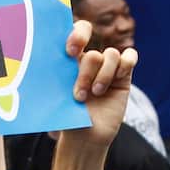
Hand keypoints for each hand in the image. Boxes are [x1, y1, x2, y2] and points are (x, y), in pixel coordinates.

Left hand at [66, 20, 137, 149]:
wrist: (85, 137)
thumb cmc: (67, 116)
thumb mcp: (55, 95)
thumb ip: (55, 75)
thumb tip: (40, 58)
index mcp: (71, 59)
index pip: (78, 32)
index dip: (78, 36)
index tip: (71, 52)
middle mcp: (90, 61)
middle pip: (94, 53)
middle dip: (86, 74)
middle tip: (79, 95)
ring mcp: (107, 68)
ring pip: (111, 55)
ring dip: (103, 77)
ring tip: (95, 94)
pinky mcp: (123, 76)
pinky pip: (129, 58)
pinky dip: (125, 65)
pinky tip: (116, 79)